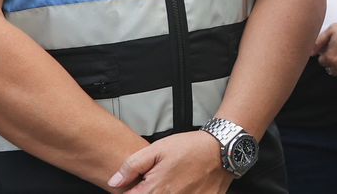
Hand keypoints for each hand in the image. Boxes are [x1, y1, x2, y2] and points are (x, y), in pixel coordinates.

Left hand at [108, 130, 230, 192]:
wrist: (223, 149)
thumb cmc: (191, 147)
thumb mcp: (158, 149)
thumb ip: (132, 166)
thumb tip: (114, 182)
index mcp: (154, 190)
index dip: (129, 192)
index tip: (135, 187)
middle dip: (147, 192)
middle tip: (157, 182)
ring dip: (164, 193)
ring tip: (172, 183)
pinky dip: (182, 193)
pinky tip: (184, 186)